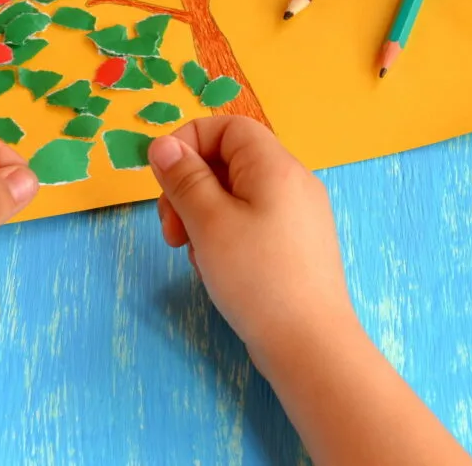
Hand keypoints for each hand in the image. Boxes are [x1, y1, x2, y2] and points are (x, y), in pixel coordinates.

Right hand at [147, 116, 354, 377]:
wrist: (309, 345)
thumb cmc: (257, 277)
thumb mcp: (208, 222)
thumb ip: (183, 178)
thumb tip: (162, 144)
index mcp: (275, 166)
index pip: (226, 127)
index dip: (188, 142)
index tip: (162, 178)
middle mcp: (292, 182)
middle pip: (227, 160)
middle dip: (189, 187)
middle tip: (170, 229)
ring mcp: (297, 215)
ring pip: (234, 194)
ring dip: (201, 215)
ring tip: (192, 253)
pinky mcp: (295, 245)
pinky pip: (250, 221)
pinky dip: (223, 234)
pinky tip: (215, 267)